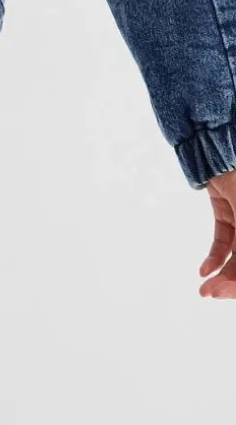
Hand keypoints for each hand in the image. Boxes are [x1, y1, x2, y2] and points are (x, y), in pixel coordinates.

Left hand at [199, 167, 235, 296]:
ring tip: (204, 290)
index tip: (226, 294)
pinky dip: (215, 256)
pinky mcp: (230, 209)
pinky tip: (203, 270)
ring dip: (222, 274)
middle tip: (210, 294)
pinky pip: (225, 239)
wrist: (214, 141)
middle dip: (233, 283)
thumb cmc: (235, 173)